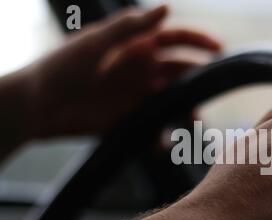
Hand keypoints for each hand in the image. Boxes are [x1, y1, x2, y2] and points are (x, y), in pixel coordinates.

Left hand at [23, 5, 221, 137]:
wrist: (39, 106)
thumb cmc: (63, 67)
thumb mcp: (96, 43)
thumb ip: (131, 27)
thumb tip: (167, 7)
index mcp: (136, 47)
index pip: (175, 39)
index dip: (199, 41)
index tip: (221, 50)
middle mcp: (141, 70)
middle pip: (180, 72)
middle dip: (198, 80)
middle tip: (208, 92)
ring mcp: (137, 96)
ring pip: (172, 101)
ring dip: (185, 110)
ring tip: (192, 121)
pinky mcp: (130, 120)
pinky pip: (153, 128)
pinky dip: (160, 138)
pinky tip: (160, 144)